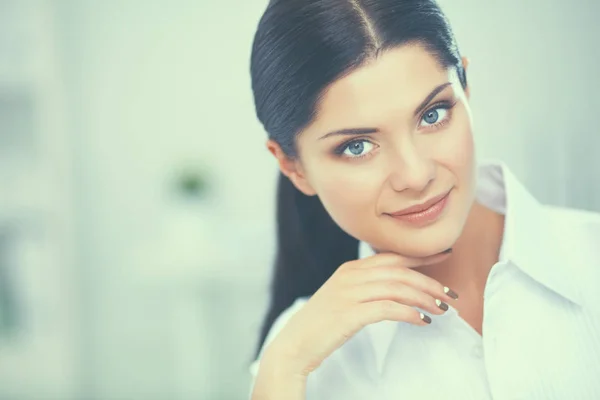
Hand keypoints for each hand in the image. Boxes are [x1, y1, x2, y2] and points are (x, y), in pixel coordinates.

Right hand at [262, 251, 456, 376]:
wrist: (295, 343)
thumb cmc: (323, 323)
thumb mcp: (344, 296)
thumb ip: (366, 286)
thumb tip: (398, 286)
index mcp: (351, 268)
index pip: (392, 256)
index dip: (421, 257)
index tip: (445, 256)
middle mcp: (351, 275)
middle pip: (400, 271)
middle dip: (430, 281)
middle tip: (451, 294)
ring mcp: (349, 293)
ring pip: (398, 288)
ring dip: (425, 298)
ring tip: (442, 310)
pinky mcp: (350, 313)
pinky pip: (388, 308)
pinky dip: (409, 312)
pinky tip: (422, 321)